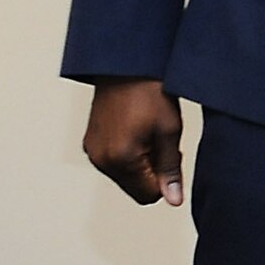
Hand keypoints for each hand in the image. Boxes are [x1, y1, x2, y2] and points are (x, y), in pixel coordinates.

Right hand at [82, 78, 184, 206]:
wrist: (126, 63)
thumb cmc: (150, 92)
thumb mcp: (169, 130)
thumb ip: (170, 169)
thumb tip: (173, 200)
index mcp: (120, 160)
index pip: (147, 195)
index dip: (165, 178)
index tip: (172, 153)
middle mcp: (100, 159)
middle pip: (134, 187)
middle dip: (152, 170)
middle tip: (162, 139)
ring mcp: (92, 150)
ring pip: (124, 174)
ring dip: (141, 161)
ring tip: (149, 129)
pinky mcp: (90, 141)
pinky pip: (113, 160)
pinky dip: (127, 152)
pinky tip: (136, 127)